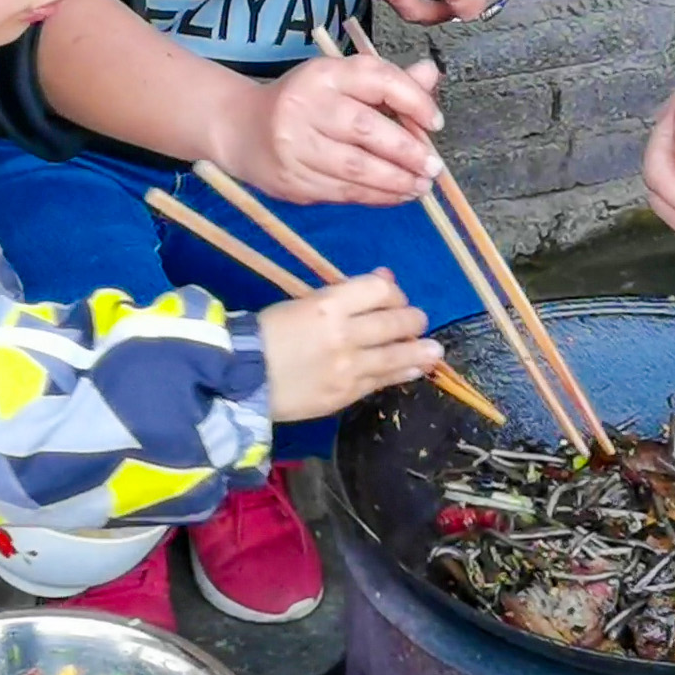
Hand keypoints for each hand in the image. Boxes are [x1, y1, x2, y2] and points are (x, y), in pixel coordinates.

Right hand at [215, 53, 446, 206]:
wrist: (242, 128)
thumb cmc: (305, 101)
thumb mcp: (342, 81)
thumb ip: (388, 81)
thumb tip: (431, 75)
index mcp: (324, 74)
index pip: (377, 79)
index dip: (413, 100)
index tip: (435, 122)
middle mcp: (306, 105)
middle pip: (366, 129)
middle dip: (407, 151)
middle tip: (434, 166)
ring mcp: (295, 145)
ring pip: (356, 167)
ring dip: (396, 181)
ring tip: (421, 185)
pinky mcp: (292, 179)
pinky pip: (343, 192)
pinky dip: (376, 196)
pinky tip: (397, 195)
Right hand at [260, 272, 439, 420]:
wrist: (239, 379)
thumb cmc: (265, 334)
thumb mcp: (301, 302)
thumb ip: (344, 294)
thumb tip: (385, 279)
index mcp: (327, 305)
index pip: (379, 290)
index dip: (393, 291)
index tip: (393, 297)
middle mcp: (344, 335)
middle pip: (395, 322)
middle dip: (412, 320)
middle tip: (419, 321)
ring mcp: (347, 368)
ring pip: (396, 355)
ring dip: (420, 351)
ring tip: (435, 350)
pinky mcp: (345, 394)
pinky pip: (382, 381)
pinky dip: (403, 373)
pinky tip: (415, 370)